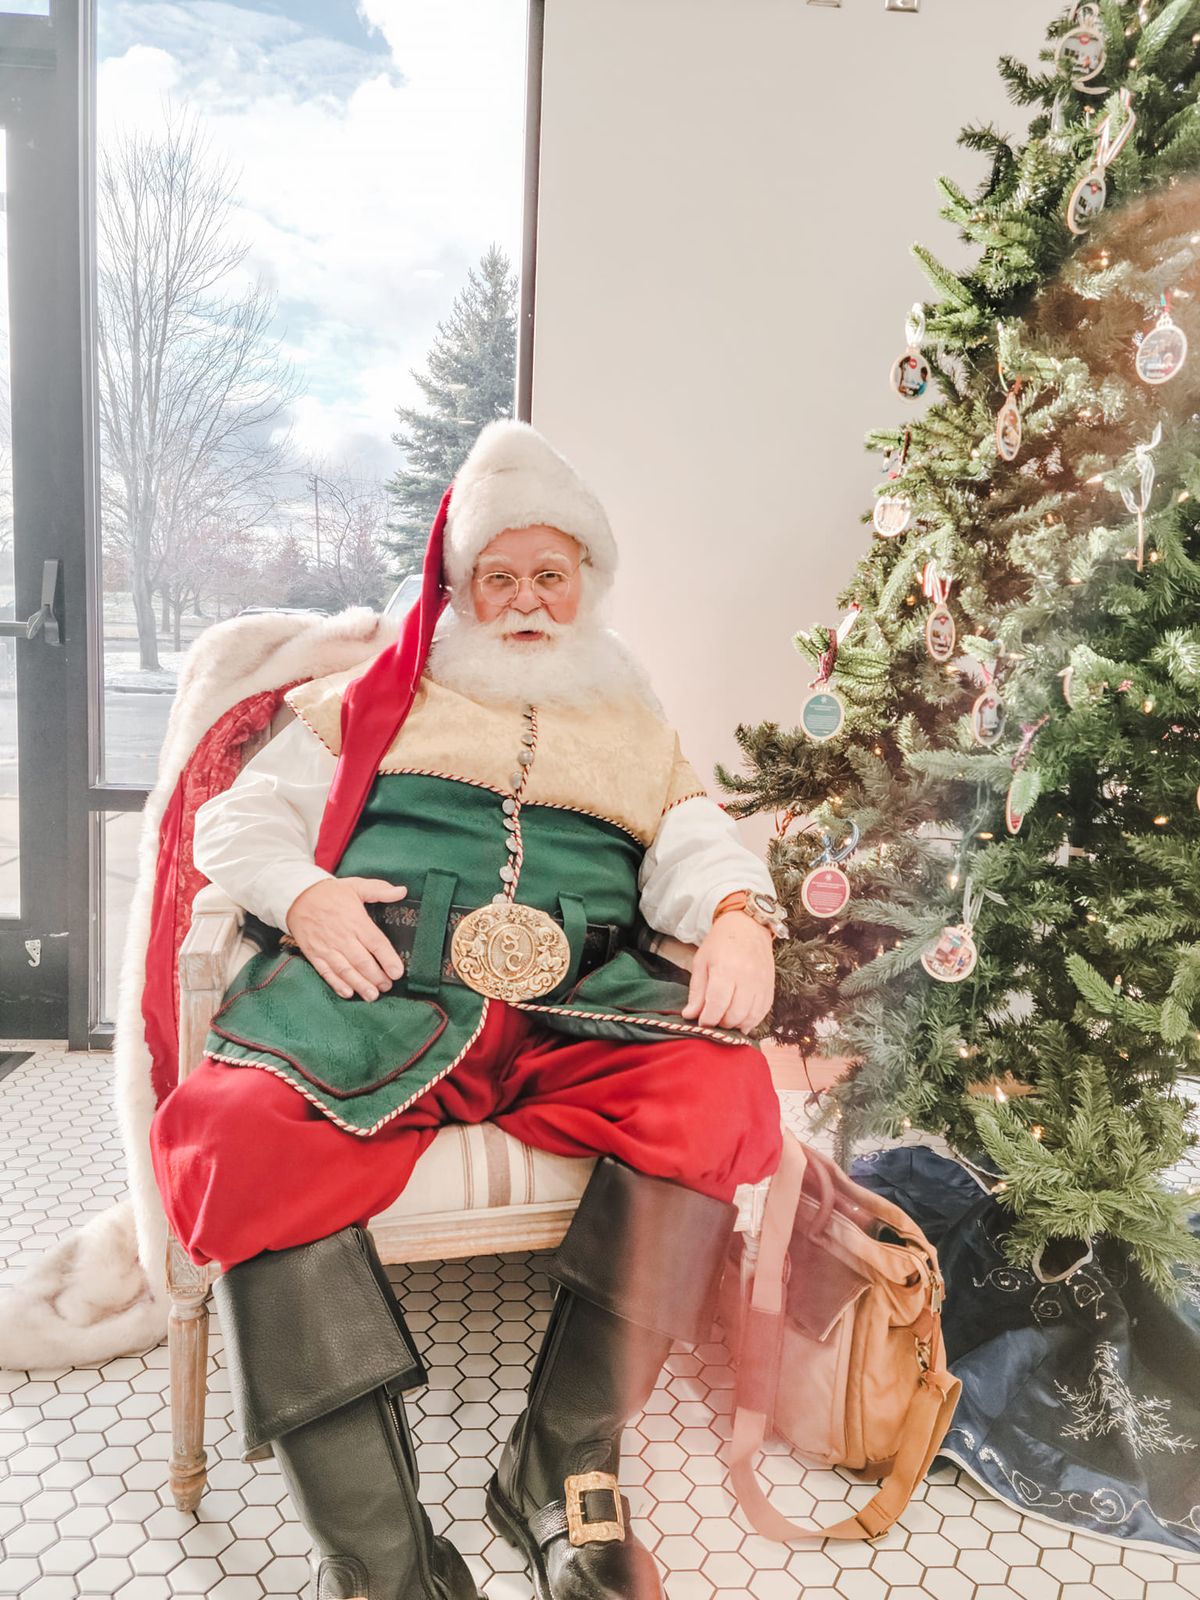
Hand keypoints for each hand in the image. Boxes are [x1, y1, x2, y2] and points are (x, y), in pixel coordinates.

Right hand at [284, 877, 407, 1001]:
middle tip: (387, 987)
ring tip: (372, 995)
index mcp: (355, 921)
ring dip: (360, 984)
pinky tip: (347, 993)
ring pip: (346, 970)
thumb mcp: (356, 886)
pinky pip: (326, 972)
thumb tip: (402, 891)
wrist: (297, 897)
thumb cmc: (330, 893)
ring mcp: (327, 947)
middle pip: (362, 961)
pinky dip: (336, 984)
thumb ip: (379, 889)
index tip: (398, 972)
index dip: (388, 959)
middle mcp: (342, 937)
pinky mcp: (314, 954)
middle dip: (376, 977)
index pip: (376, 943)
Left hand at [681, 912, 775, 1032]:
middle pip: (735, 1015)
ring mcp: (761, 984)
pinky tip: (740, 1018)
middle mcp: (747, 978)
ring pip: (750, 1018)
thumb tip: (690, 1015)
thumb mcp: (701, 962)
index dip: (707, 1019)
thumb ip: (696, 991)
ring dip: (736, 1025)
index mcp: (726, 969)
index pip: (717, 1004)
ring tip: (725, 1019)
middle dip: (720, 1024)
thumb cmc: (720, 942)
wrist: (748, 926)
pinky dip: (751, 1021)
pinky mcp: (770, 987)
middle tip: (712, 1019)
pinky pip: (762, 1012)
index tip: (701, 1022)